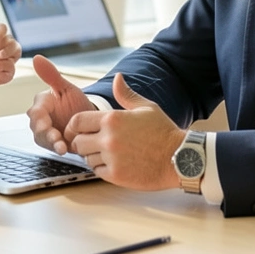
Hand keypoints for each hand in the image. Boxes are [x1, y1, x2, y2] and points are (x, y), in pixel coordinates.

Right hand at [26, 55, 95, 154]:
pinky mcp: (55, 144)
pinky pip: (52, 148)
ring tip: (62, 147)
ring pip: (43, 140)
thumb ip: (51, 75)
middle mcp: (41, 119)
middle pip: (37, 129)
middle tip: (56, 138)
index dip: (40, 119)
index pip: (35, 112)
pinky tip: (66, 150)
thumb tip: (37, 58)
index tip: (46, 124)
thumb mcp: (66, 88)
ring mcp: (47, 133)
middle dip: (45, 135)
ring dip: (51, 144)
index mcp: (42, 104)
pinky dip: (58, 149)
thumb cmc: (76, 101)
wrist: (90, 118)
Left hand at [66, 73, 182, 190]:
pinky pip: (97, 172)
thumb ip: (126, 94)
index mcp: (112, 119)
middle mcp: (108, 138)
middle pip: (77, 142)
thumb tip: (117, 78)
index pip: (76, 121)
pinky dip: (102, 169)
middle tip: (93, 144)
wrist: (180, 158)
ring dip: (93, 157)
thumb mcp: (146, 107)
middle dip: (82, 143)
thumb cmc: (164, 131)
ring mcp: (111, 158)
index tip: (77, 131)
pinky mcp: (116, 175)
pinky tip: (116, 164)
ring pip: (86, 158)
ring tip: (108, 154)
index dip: (74, 127)